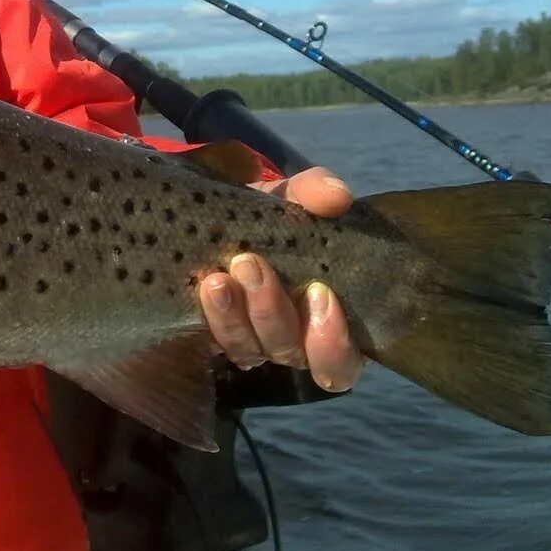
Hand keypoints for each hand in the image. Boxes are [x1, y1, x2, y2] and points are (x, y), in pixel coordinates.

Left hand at [196, 166, 364, 392]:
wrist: (220, 219)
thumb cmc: (271, 216)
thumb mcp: (291, 198)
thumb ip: (315, 192)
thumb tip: (338, 195)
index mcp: (332, 317)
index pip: (344, 358)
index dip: (333, 342)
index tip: (320, 292)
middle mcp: (299, 340)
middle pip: (296, 354)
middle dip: (273, 313)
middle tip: (252, 266)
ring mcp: (259, 341)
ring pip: (255, 350)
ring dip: (238, 316)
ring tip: (219, 277)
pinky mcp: (223, 335)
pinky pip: (223, 342)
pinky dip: (217, 317)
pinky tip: (205, 287)